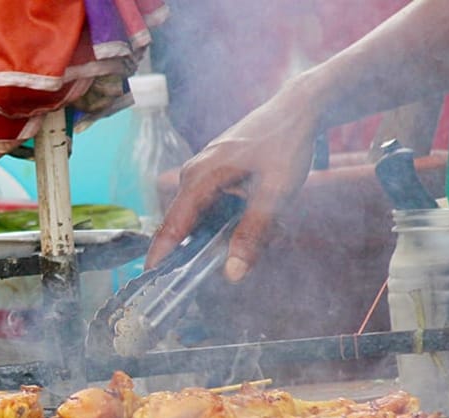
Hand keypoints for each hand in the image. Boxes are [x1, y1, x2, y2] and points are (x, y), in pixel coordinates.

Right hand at [145, 83, 321, 281]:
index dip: (159, 254)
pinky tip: (242, 223)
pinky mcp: (214, 169)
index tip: (149, 279)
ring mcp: (202, 169)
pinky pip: (208, 203)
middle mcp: (194, 173)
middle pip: (183, 222)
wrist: (299, 106)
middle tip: (199, 277)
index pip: (172, 225)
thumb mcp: (275, 193)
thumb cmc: (287, 143)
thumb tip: (232, 273)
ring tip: (233, 246)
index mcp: (201, 177)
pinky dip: (219, 219)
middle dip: (188, 250)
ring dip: (210, 234)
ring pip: (198, 213)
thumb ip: (253, 234)